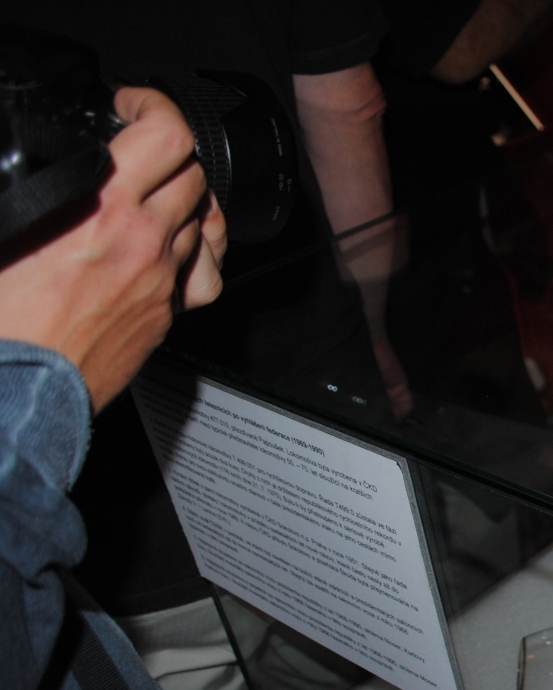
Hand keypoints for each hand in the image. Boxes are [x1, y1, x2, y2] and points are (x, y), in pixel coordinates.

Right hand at [0, 87, 224, 411]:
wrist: (12, 390)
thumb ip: (16, 190)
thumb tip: (12, 169)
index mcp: (101, 207)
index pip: (166, 135)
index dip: (154, 106)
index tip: (133, 105)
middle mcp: (144, 241)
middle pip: (193, 175)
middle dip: (168, 152)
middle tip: (140, 149)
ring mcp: (160, 281)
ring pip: (203, 221)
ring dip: (185, 199)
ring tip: (157, 193)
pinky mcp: (163, 317)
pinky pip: (204, 274)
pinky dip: (197, 252)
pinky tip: (178, 248)